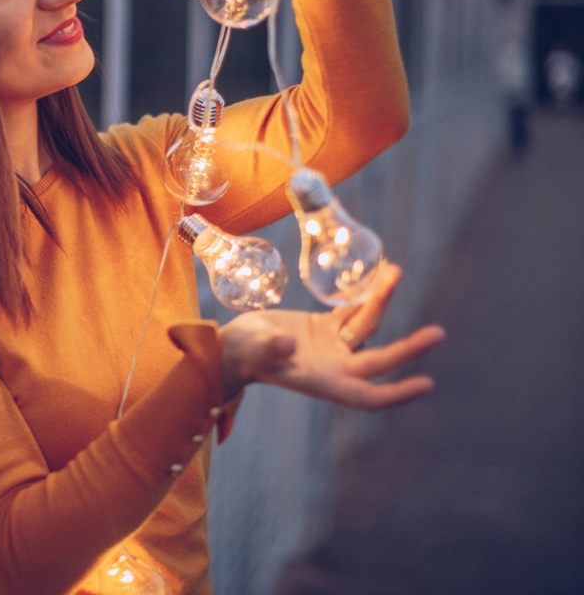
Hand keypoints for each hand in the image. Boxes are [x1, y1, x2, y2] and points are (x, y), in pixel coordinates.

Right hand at [217, 263, 445, 407]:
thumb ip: (271, 349)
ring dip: (380, 302)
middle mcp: (334, 367)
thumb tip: (287, 343)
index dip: (397, 393)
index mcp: (322, 382)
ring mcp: (331, 347)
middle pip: (379, 360)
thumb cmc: (240, 355)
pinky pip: (351, 312)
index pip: (367, 396)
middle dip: (409, 348)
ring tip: (394, 272)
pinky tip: (378, 277)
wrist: (230, 345)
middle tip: (438, 334)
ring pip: (366, 327)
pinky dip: (364, 296)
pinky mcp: (323, 328)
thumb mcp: (253, 352)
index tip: (427, 384)